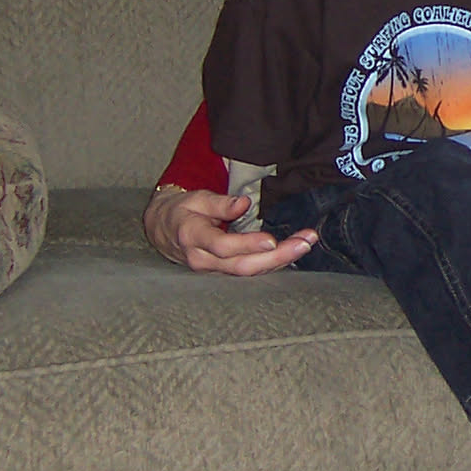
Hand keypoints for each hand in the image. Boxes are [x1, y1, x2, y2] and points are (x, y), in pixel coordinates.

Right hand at [143, 187, 315, 276]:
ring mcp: (213, 270)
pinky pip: (250, 271)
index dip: (247, 244)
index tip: (272, 239)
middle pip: (242, 265)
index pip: (222, 246)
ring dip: (281, 260)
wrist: (163, 229)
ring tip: (306, 243)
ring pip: (249, 272)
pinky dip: (274, 263)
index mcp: (193, 236)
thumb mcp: (196, 198)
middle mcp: (203, 259)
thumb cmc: (183, 210)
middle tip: (305, 242)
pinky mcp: (223, 272)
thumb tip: (243, 203)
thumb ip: (219, 202)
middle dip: (277, 256)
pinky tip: (294, 252)